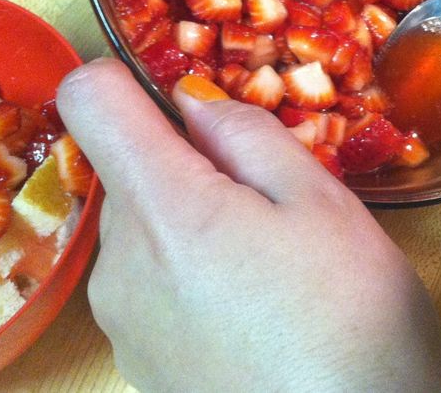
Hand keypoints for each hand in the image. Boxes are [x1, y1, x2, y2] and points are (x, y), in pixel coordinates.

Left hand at [56, 58, 440, 391]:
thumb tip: (192, 101)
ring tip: (270, 262)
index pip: (90, 100)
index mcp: (163, 209)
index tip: (182, 97)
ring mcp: (122, 321)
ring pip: (145, 229)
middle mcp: (119, 264)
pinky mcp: (138, 361)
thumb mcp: (319, 199)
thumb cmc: (350, 314)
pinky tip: (253, 309)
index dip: (127, 77)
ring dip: (193, 222)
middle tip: (269, 199)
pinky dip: (191, 274)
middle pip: (128, 172)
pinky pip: (151, 285)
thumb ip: (246, 133)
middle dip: (189, 165)